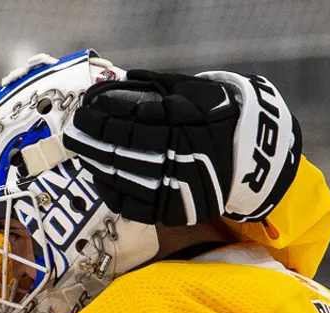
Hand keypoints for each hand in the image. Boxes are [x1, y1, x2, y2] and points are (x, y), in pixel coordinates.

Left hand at [64, 69, 301, 225]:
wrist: (254, 156)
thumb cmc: (220, 117)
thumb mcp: (195, 94)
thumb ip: (158, 90)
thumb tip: (121, 82)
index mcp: (183, 130)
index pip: (130, 125)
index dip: (104, 118)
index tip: (85, 110)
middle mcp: (178, 162)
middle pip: (122, 153)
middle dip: (93, 141)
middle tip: (75, 131)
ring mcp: (176, 191)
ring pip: (124, 180)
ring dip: (98, 165)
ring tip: (82, 152)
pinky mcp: (174, 213)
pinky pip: (134, 208)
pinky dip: (113, 193)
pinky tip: (100, 179)